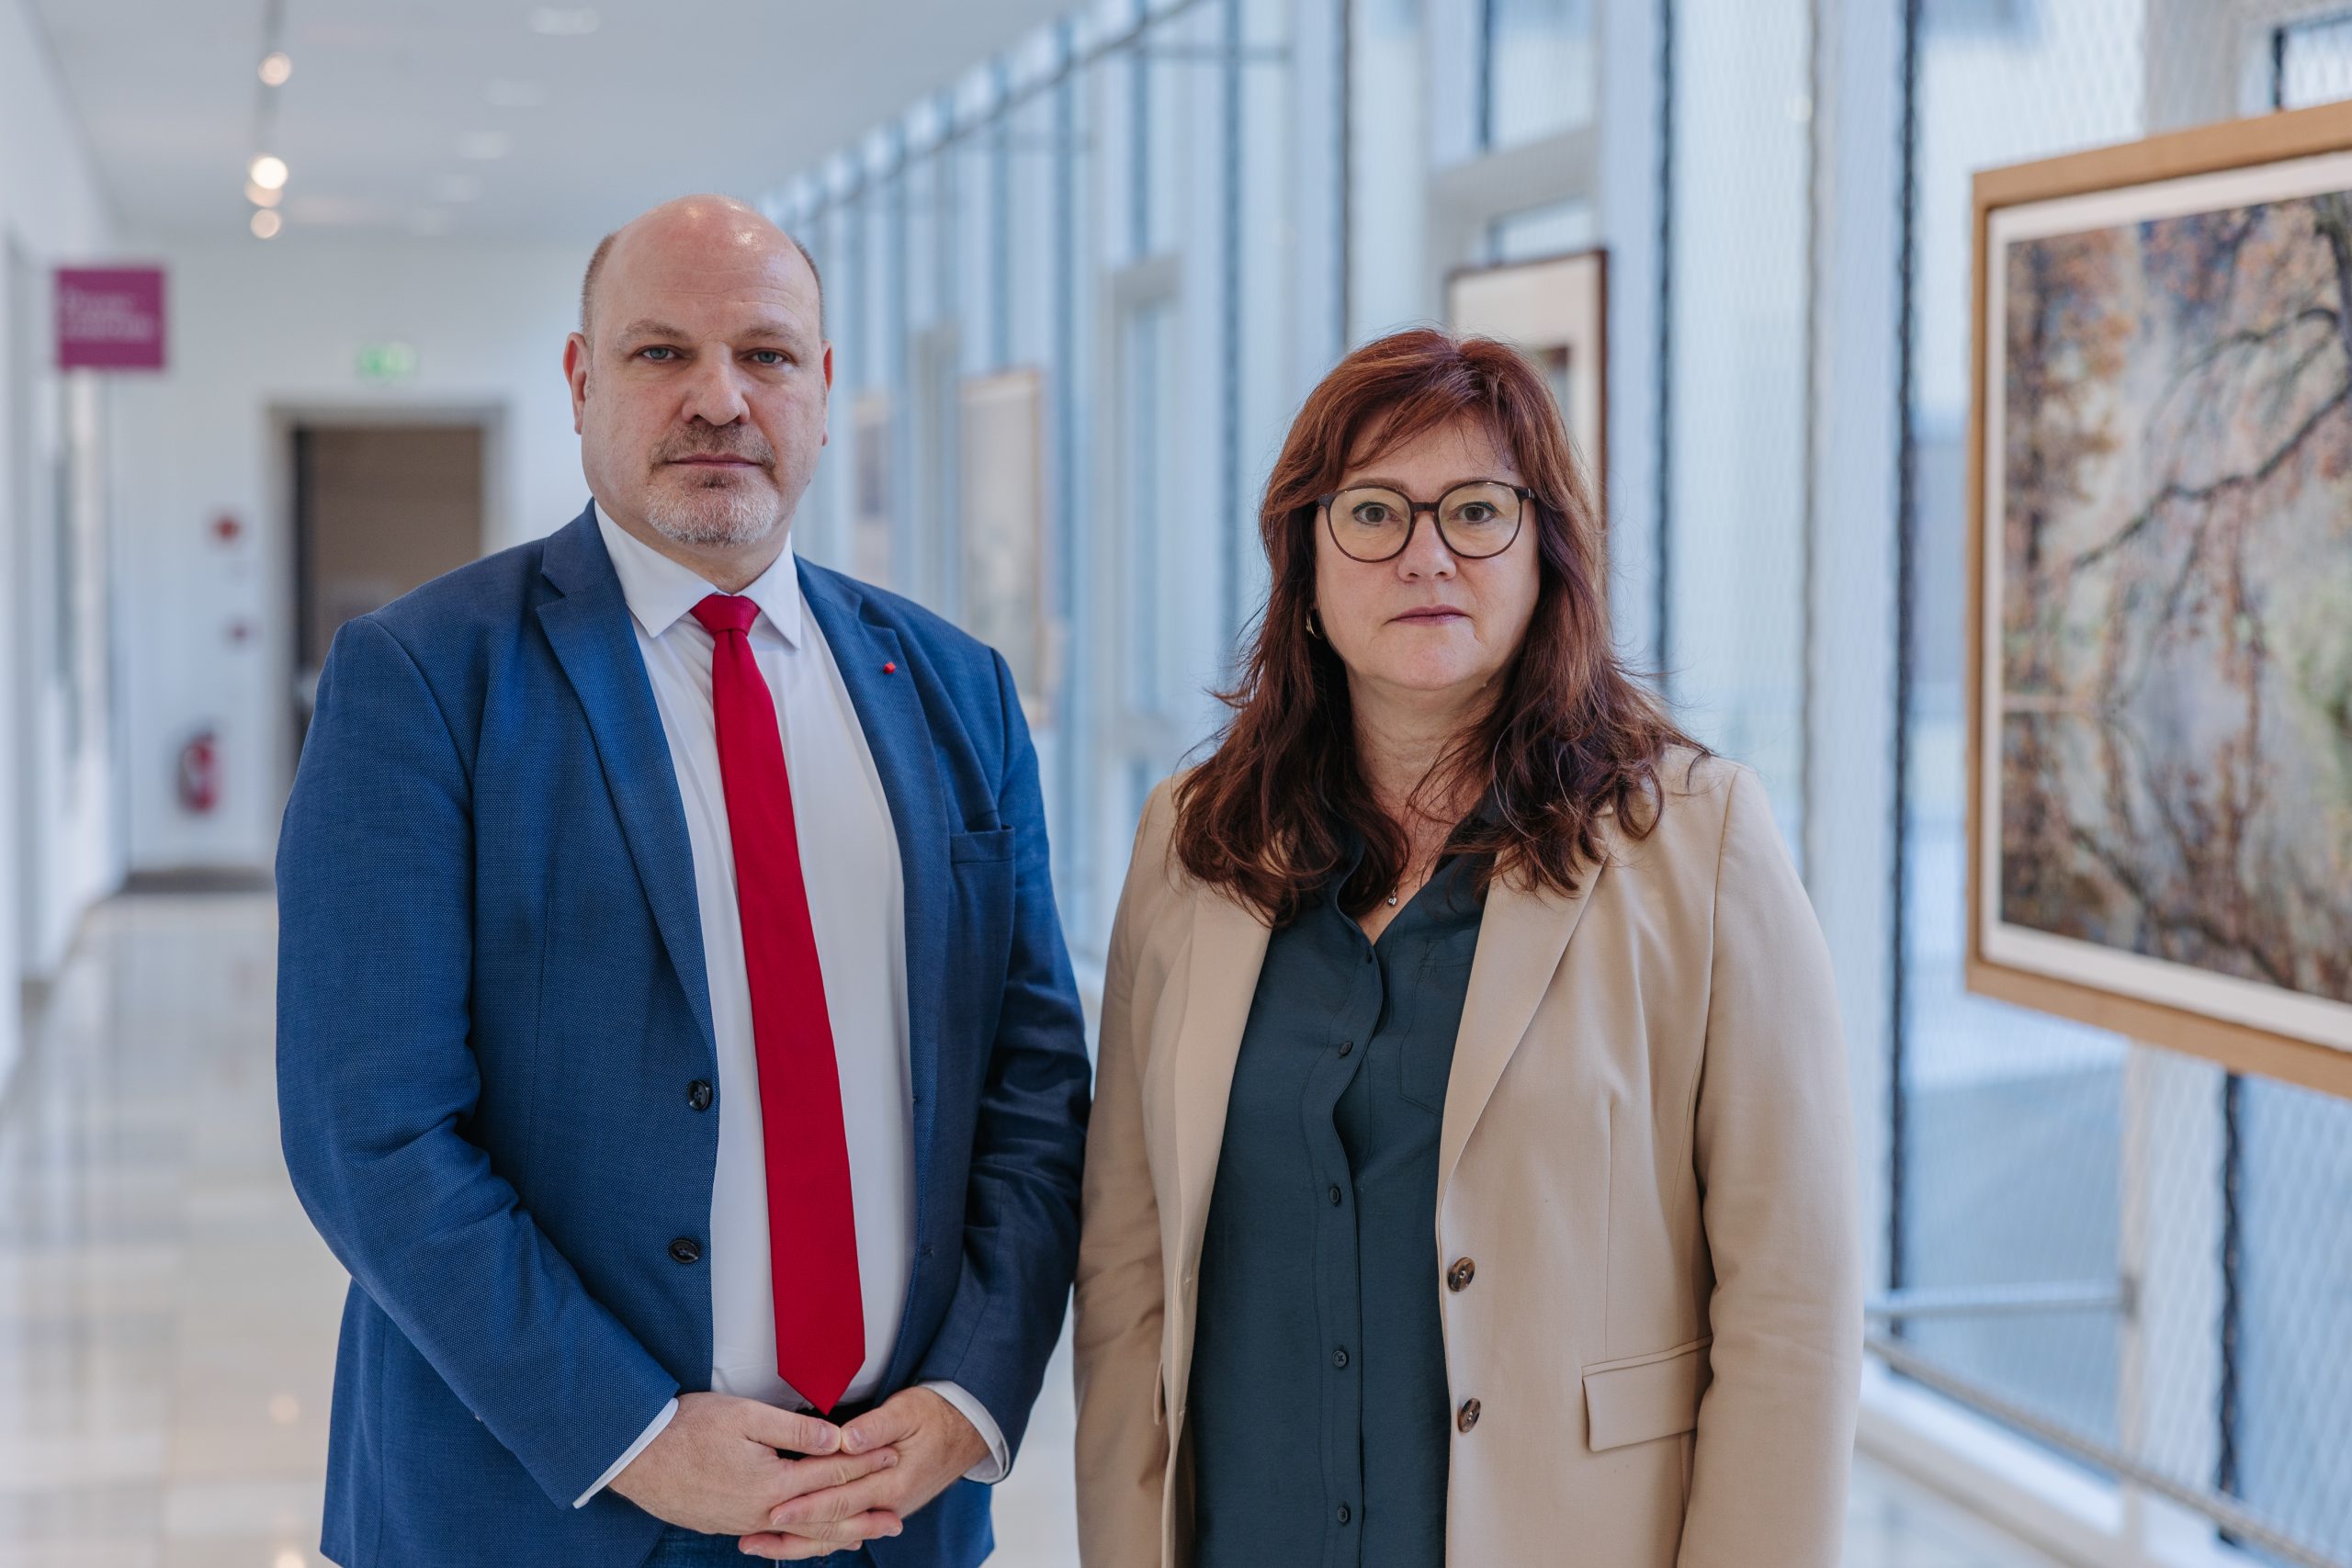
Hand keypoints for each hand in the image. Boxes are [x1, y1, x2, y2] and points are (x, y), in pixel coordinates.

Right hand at [609, 1392, 900, 1537]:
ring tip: (861, 1538)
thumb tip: (836, 1437)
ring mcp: (741, 1523)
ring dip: (833, 1535)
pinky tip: (805, 1538)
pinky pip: (773, 1538)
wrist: (635, 1455)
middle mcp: (760, 1512)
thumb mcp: (745, 1416)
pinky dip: (798, 1540)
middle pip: (822, 1517)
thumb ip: (794, 1430)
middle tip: (894, 1522)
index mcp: (771, 1484)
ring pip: (798, 1534)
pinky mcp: (724, 1524)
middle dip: (861, 1516)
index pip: (829, 1472)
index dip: (864, 1462)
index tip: (892, 1456)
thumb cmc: (687, 1428)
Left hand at [737, 1387, 990, 1558]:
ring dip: (798, 1542)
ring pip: (837, 1536)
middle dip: (791, 1533)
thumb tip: (846, 1440)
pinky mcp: (883, 1507)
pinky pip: (846, 1530)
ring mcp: (886, 1510)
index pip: (841, 1499)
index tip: (775, 1510)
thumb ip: (877, 1427)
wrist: (966, 1430)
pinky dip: (819, 1538)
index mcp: (893, 1482)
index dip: (806, 1507)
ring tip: (761, 1544)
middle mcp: (888, 1504)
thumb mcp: (908, 1410)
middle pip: (833, 1525)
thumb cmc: (935, 1415)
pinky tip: (795, 1541)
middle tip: (753, 1537)